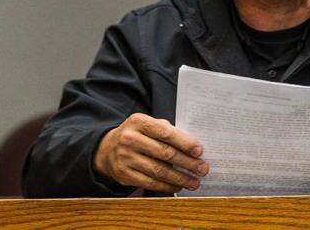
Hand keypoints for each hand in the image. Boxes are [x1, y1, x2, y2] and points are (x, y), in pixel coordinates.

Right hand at [93, 113, 207, 192]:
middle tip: (202, 169)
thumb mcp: (148, 125)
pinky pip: (149, 182)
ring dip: (180, 178)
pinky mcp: (124, 174)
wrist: (107, 148)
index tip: (199, 151)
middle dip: (187, 163)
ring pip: (158, 170)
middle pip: (164, 153)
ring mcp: (125, 158)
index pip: (165, 133)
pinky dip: (166, 186)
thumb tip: (193, 146)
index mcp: (138, 122)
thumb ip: (167, 131)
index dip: (184, 143)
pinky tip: (178, 186)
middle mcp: (129, 139)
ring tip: (194, 182)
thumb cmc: (137, 134)